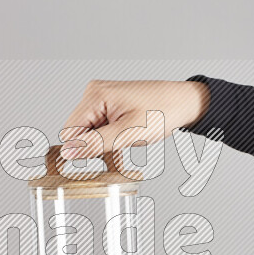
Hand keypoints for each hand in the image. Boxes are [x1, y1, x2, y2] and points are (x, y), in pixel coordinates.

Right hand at [60, 80, 209, 158]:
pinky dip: (110, 139)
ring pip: (90, 132)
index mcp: (95, 96)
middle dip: (94, 146)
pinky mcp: (111, 106)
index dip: (80, 148)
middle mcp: (95, 94)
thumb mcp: (127, 133)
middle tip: (118, 150)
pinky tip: (125, 141)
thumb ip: (95, 144)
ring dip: (104, 144)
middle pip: (78, 131)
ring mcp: (103, 99)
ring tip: (126, 143)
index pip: (70, 130)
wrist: (184, 103)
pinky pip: (100, 127)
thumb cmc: (163, 112)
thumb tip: (69, 152)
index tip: (95, 160)